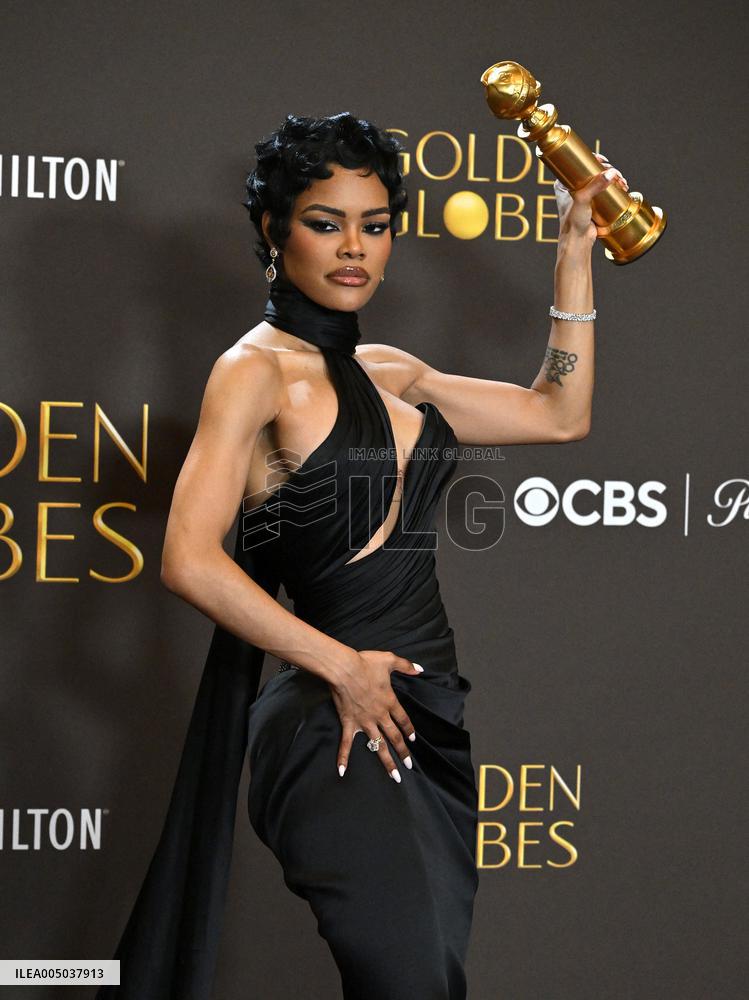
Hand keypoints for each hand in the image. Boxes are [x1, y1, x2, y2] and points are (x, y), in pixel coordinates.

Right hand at [330, 649, 423, 781]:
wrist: (343, 669)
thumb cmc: (365, 663)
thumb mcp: (389, 660)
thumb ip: (405, 665)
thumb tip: (420, 669)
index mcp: (389, 702)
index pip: (403, 720)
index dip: (409, 730)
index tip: (413, 740)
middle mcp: (379, 715)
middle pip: (394, 737)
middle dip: (403, 752)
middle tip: (409, 765)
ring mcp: (364, 722)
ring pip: (378, 745)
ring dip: (387, 761)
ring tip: (394, 776)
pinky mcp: (349, 723)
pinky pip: (346, 744)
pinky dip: (344, 757)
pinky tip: (343, 771)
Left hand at [553, 151, 628, 245]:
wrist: (578, 242)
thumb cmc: (573, 223)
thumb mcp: (582, 200)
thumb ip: (595, 186)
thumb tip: (612, 173)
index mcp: (564, 184)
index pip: (578, 165)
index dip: (592, 160)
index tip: (603, 160)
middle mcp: (573, 188)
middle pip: (593, 171)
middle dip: (608, 171)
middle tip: (617, 175)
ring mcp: (584, 196)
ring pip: (600, 181)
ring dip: (613, 179)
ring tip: (623, 183)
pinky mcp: (593, 204)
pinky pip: (605, 191)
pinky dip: (614, 188)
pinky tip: (623, 188)